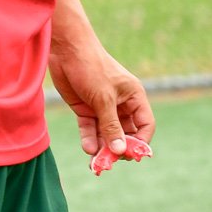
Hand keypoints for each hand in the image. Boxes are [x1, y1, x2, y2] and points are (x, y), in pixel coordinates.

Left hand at [49, 36, 155, 161]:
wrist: (66, 49)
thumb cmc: (91, 67)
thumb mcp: (104, 99)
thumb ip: (111, 126)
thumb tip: (120, 151)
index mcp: (134, 97)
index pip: (145, 125)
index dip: (140, 142)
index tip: (129, 155)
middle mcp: (121, 104)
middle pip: (125, 133)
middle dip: (118, 148)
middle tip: (109, 162)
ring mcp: (103, 107)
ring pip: (106, 134)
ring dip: (102, 148)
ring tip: (95, 162)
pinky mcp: (86, 109)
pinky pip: (90, 129)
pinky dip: (89, 139)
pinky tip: (88, 148)